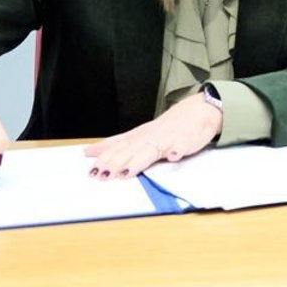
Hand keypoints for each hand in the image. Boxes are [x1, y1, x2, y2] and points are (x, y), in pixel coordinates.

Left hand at [84, 94, 223, 178]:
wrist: (198, 111)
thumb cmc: (166, 127)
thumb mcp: (138, 134)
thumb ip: (115, 143)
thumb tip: (88, 151)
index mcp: (138, 136)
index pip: (118, 147)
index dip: (105, 158)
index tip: (92, 170)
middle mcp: (150, 137)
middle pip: (130, 150)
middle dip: (116, 162)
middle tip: (104, 175)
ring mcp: (168, 139)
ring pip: (151, 150)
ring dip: (139, 160)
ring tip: (127, 172)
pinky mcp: (186, 141)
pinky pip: (181, 146)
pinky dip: (177, 150)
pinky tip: (173, 156)